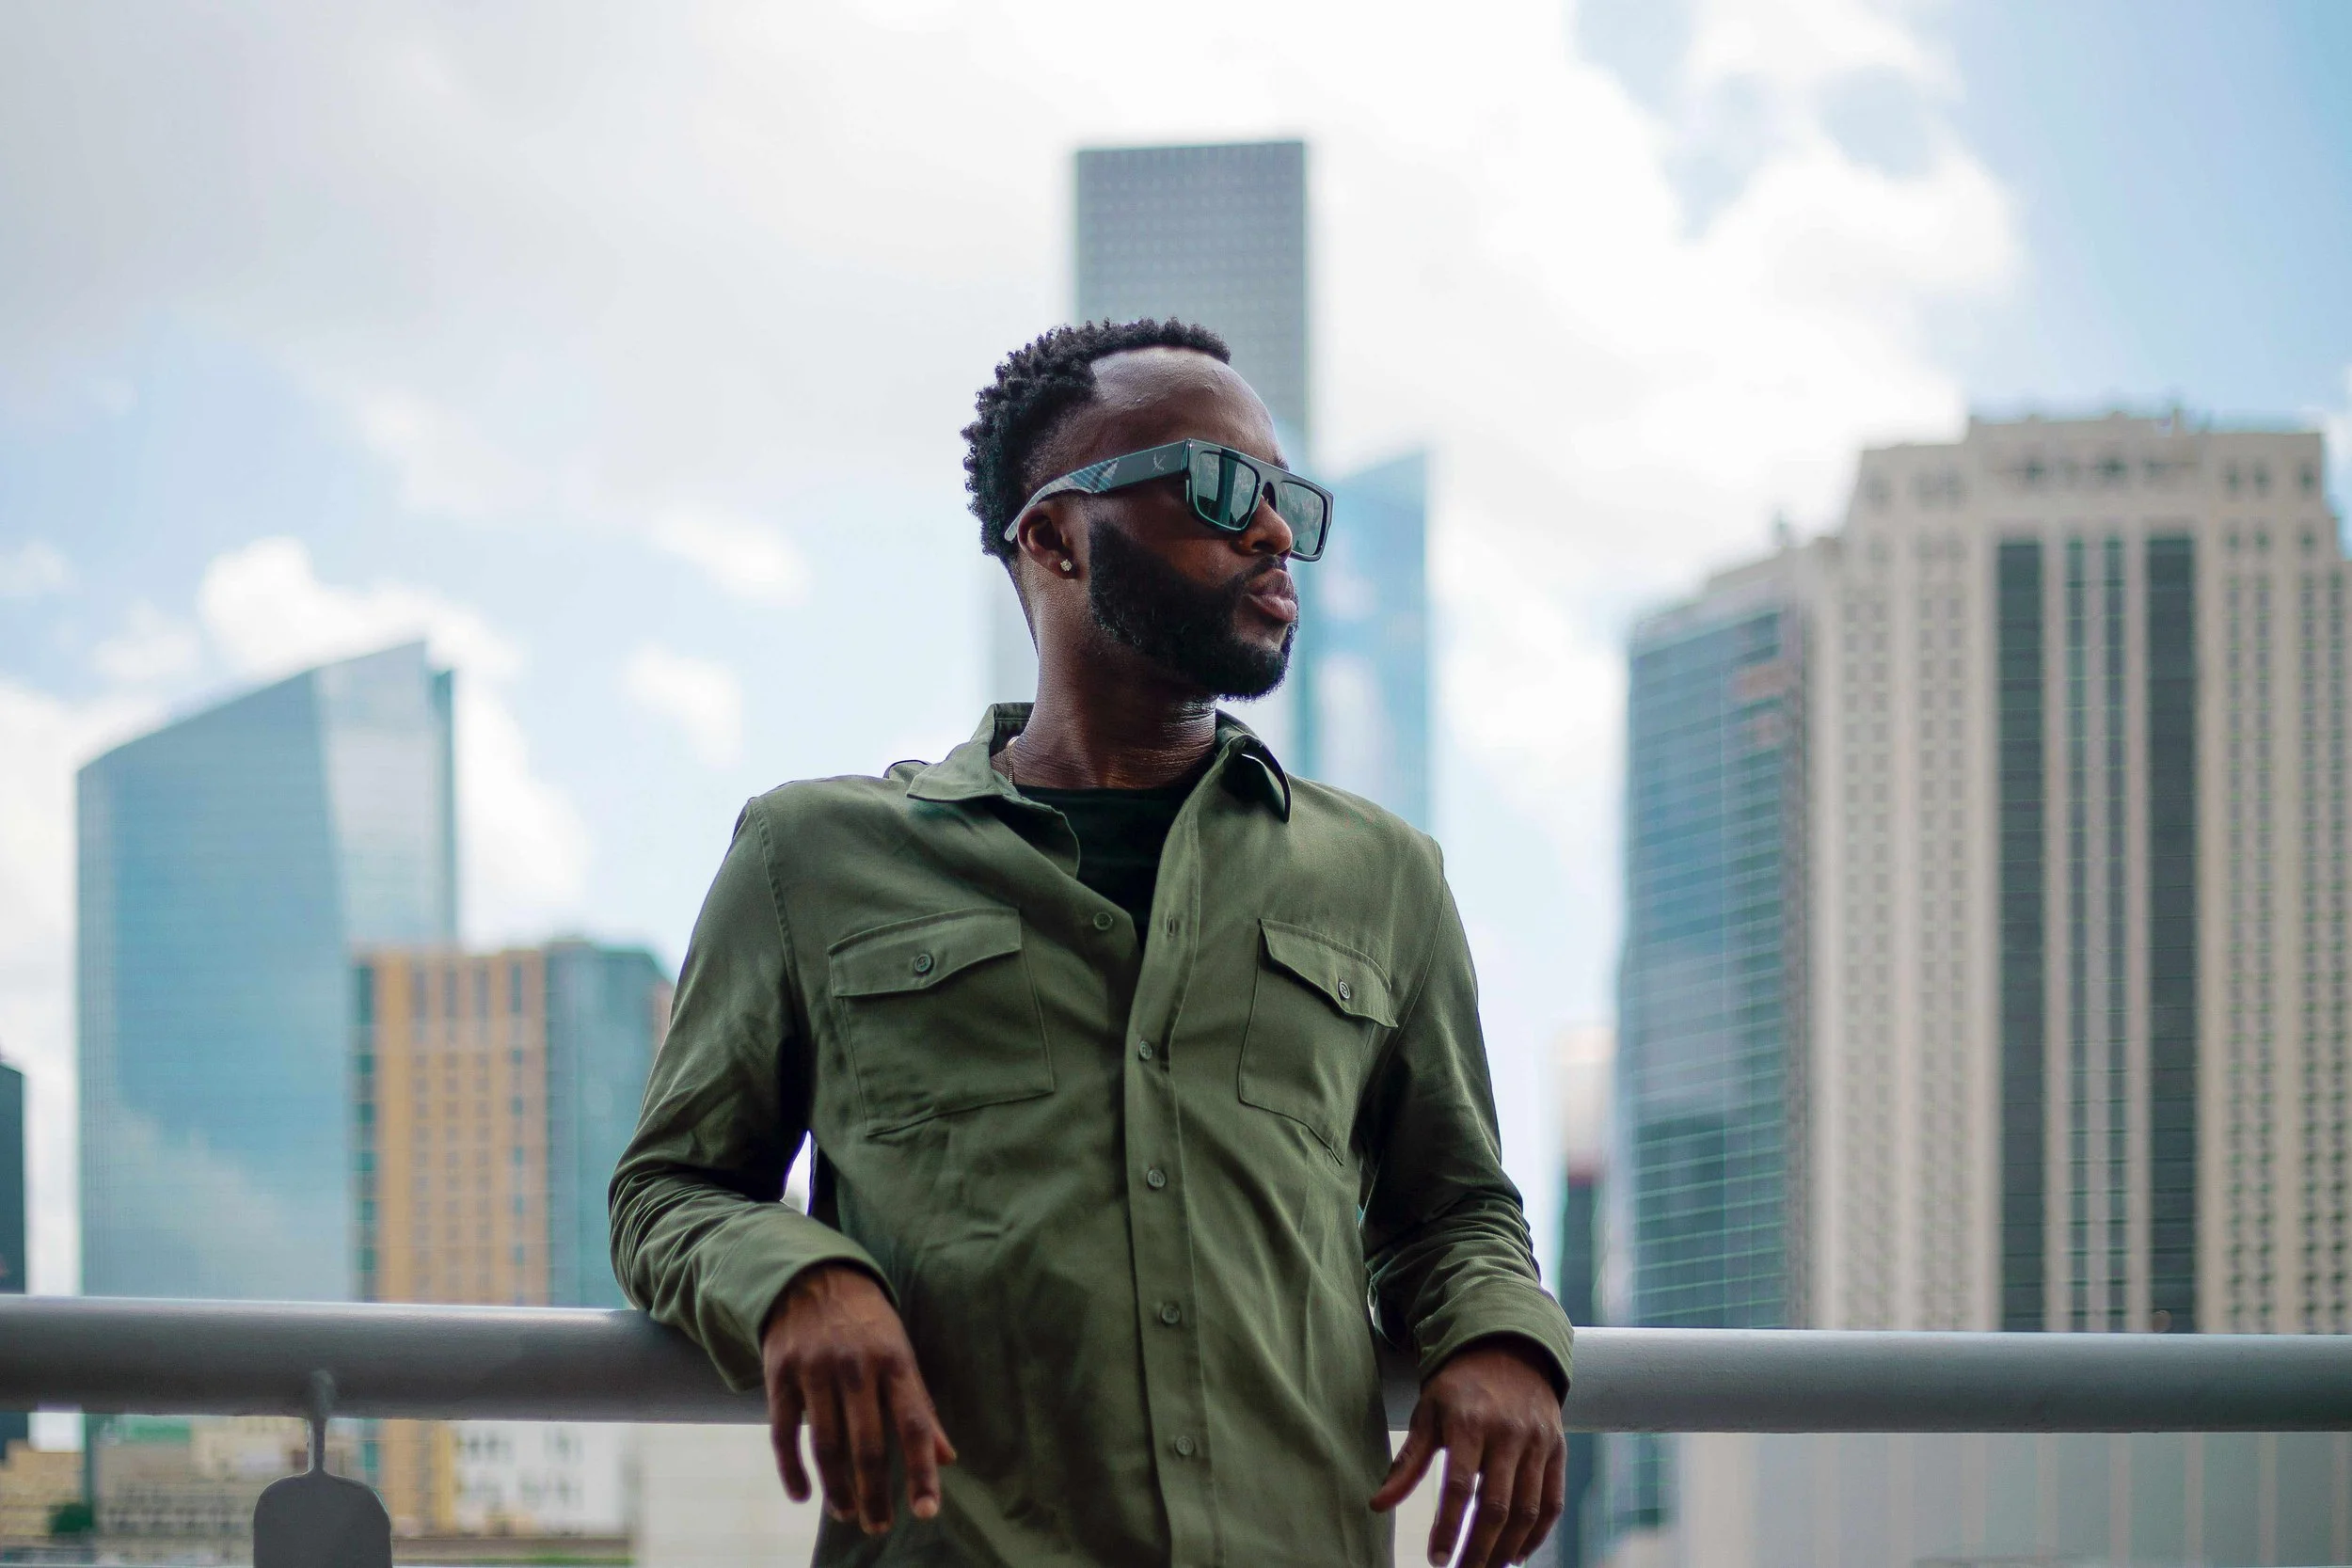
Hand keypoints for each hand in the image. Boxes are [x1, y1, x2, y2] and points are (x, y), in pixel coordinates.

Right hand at [760, 1263, 956, 1533]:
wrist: (810, 1275)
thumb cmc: (867, 1322)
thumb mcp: (901, 1352)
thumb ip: (921, 1406)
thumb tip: (948, 1457)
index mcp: (895, 1360)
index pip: (914, 1425)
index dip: (922, 1471)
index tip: (927, 1511)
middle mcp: (856, 1366)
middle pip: (867, 1445)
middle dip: (875, 1494)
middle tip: (879, 1526)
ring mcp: (815, 1369)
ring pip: (826, 1445)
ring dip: (837, 1489)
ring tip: (848, 1514)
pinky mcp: (780, 1374)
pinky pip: (784, 1433)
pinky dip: (792, 1471)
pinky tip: (804, 1496)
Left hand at [1369, 1338, 1564, 1567]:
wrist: (1507, 1349)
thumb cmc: (1458, 1387)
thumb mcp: (1428, 1413)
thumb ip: (1408, 1463)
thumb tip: (1377, 1504)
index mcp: (1470, 1423)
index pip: (1459, 1488)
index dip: (1448, 1529)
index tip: (1437, 1559)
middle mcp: (1508, 1433)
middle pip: (1497, 1507)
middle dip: (1478, 1549)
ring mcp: (1538, 1442)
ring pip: (1528, 1510)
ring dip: (1507, 1549)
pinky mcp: (1557, 1449)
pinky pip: (1552, 1501)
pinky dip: (1538, 1534)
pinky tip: (1517, 1553)